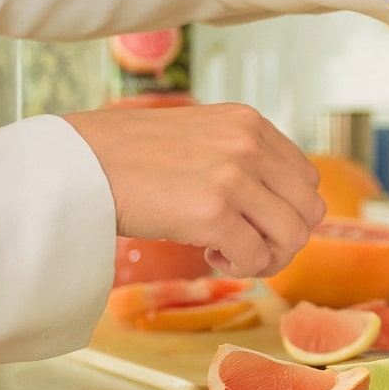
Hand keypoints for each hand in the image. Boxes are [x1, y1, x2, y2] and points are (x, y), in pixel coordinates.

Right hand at [63, 104, 324, 277]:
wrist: (79, 163)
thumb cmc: (131, 157)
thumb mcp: (200, 137)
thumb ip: (241, 158)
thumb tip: (278, 209)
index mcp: (250, 123)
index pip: (306, 179)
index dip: (285, 211)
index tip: (251, 222)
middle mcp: (249, 144)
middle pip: (309, 211)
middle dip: (283, 240)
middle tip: (246, 247)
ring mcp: (234, 176)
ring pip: (293, 237)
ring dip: (264, 256)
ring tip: (226, 251)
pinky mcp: (213, 212)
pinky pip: (256, 257)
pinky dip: (240, 267)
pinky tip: (207, 253)